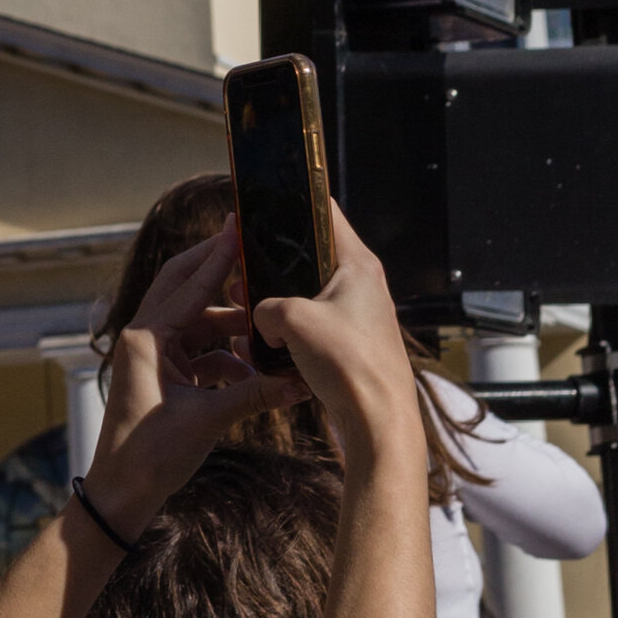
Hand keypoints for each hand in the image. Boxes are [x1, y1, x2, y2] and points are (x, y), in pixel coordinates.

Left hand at [85, 221, 307, 535]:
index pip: (189, 284)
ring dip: (231, 324)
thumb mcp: (207, 421)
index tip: (239, 224)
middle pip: (186, 287)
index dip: (218, 255)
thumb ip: (253, 395)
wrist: (122, 495)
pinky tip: (255, 370)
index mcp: (146, 338)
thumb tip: (299, 382)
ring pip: (198, 323)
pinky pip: (200, 352)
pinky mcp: (164, 376)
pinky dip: (226, 356)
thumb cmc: (149, 456)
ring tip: (268, 322)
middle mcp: (146, 338)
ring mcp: (154, 356)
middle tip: (251, 245)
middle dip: (219, 271)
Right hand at [249, 202, 423, 477]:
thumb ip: (265, 306)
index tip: (266, 196)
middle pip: (309, 258)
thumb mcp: (291, 320)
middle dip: (271, 265)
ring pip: (306, 297)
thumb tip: (261, 318)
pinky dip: (286, 333)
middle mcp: (360, 285)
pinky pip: (310, 328)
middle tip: (239, 270)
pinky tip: (259, 346)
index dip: (294, 199)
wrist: (377, 421)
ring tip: (242, 311)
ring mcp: (356, 316)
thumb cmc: (348, 364)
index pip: (325, 211)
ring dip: (274, 304)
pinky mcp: (348, 346)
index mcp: (357, 264)